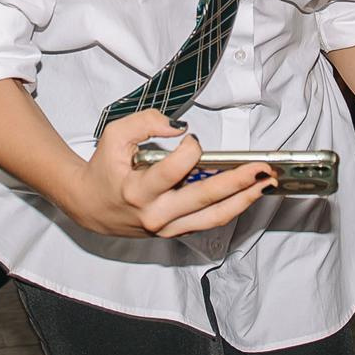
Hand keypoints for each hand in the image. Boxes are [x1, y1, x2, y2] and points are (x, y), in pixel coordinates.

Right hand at [55, 110, 274, 238]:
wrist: (89, 207)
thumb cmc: (103, 169)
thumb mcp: (115, 136)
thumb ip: (146, 123)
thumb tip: (180, 128)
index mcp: (137, 191)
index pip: (172, 171)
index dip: (189, 151)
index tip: (193, 139)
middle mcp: (155, 214)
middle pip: (204, 198)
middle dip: (237, 182)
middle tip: (261, 168)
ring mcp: (167, 227)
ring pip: (213, 216)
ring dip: (243, 199)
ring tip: (265, 183)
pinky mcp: (175, 232)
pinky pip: (208, 221)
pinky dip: (231, 207)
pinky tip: (248, 194)